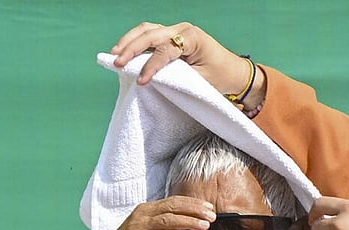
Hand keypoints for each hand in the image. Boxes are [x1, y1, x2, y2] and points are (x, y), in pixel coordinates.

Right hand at [97, 196, 215, 229]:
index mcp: (148, 209)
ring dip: (188, 222)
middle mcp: (142, 214)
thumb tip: (193, 221)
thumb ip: (169, 224)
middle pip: (172, 208)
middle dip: (194, 210)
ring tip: (204, 227)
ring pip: (167, 220)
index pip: (174, 201)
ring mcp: (137, 227)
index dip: (192, 203)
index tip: (209, 208)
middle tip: (211, 216)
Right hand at [109, 22, 264, 107]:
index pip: (165, 49)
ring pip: (147, 31)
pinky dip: (136, 42)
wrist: (234, 72)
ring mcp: (176, 31)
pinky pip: (150, 36)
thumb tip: (153, 79)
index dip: (151, 65)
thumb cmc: (221, 76)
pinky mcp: (172, 37)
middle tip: (117, 63)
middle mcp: (182, 29)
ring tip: (114, 55)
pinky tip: (124, 52)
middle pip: (151, 34)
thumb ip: (178, 77)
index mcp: (193, 37)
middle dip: (131, 48)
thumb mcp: (201, 80)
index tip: (142, 81)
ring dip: (129, 41)